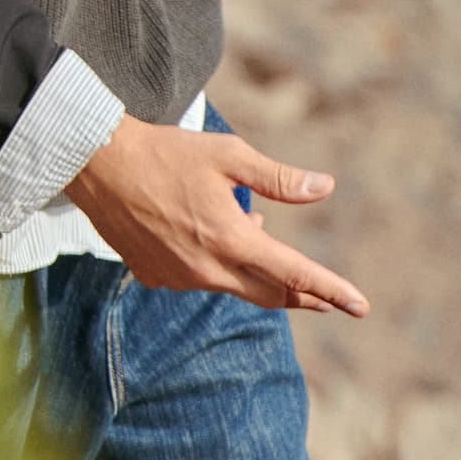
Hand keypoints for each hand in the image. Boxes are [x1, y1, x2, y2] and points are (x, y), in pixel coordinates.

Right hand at [63, 116, 367, 316]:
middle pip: (269, 295)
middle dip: (302, 296)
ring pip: (232, 285)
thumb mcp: (228, 156)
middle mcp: (207, 268)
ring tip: (255, 232)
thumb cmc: (166, 153)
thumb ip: (278, 179)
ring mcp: (178, 277)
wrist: (99, 166)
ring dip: (254, 270)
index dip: (332, 290)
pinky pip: (197, 279)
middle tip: (325, 297)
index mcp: (231, 239)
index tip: (361, 306)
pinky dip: (216, 265)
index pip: (295, 274)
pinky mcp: (154, 276)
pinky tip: (210, 237)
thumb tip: (325, 188)